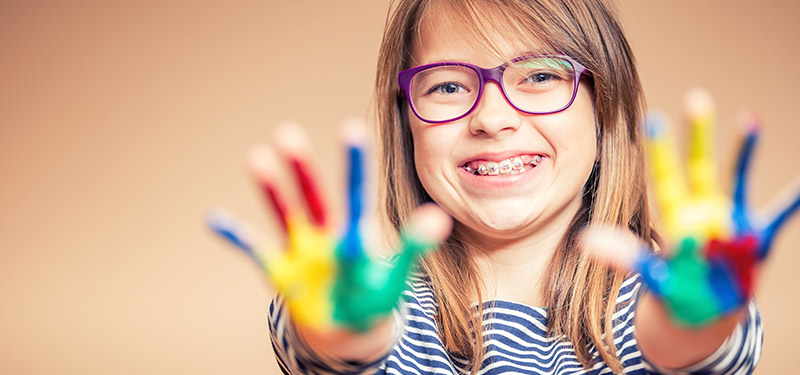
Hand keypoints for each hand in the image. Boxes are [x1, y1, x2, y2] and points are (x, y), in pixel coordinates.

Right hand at [207, 120, 451, 332]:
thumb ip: (413, 247)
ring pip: (285, 215)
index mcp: (355, 233)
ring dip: (271, 191)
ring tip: (256, 157)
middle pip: (314, 197)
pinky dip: (236, 237)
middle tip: (287, 133)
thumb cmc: (372, 296)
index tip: (352, 128)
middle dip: (301, 169)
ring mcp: (301, 251)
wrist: (347, 329)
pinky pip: (255, 252)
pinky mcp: (281, 273)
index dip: (354, 166)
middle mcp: (326, 233)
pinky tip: (213, 217)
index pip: (356, 195)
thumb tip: (439, 216)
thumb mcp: (395, 275)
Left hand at [584, 89, 799, 326]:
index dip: (660, 151)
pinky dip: (790, 203)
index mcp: (675, 214)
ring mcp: (731, 219)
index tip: (653, 119)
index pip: (665, 177)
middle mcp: (703, 209)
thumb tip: (585, 240)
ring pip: (736, 178)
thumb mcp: (651, 274)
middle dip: (699, 136)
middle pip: (700, 166)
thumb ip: (625, 256)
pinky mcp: (757, 238)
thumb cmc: (675, 289)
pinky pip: (776, 216)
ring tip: (750, 119)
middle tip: (697, 99)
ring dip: (744, 152)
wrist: (705, 312)